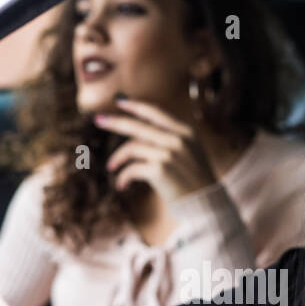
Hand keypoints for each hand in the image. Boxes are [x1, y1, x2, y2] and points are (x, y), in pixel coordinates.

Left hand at [93, 97, 217, 204]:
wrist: (207, 203)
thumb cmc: (195, 181)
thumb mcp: (189, 153)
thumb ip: (169, 139)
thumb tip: (137, 131)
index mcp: (185, 131)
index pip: (156, 112)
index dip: (136, 105)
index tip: (119, 101)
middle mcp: (177, 139)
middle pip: (138, 125)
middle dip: (115, 121)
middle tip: (98, 120)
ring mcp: (169, 154)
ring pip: (131, 147)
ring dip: (117, 158)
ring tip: (111, 167)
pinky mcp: (160, 170)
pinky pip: (132, 168)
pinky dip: (123, 176)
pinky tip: (122, 185)